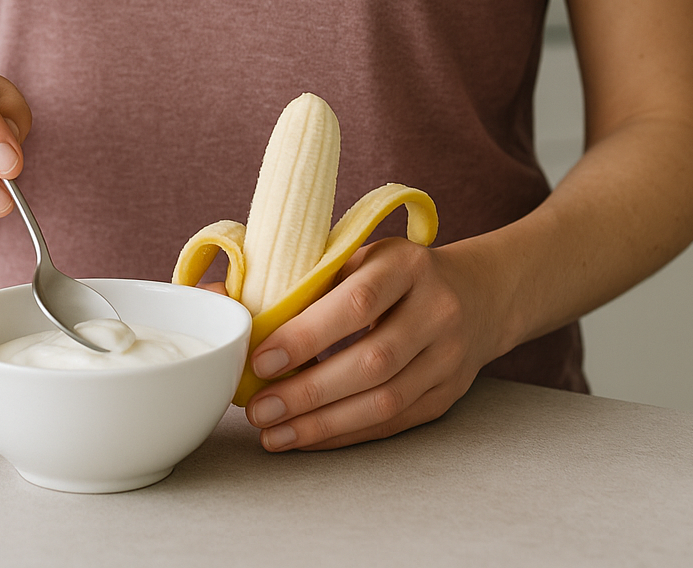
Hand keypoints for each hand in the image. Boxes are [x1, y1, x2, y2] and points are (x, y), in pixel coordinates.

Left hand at [242, 237, 499, 450]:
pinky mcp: (448, 393)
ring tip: (272, 432)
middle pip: (371, 361)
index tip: (261, 360)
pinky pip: (393, 424)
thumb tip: (213, 299)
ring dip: (322, 424)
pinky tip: (306, 437)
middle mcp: (436, 309)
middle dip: (308, 392)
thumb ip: (292, 276)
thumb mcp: (354, 256)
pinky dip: (344, 434)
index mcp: (406, 264)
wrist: (479, 293)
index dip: (306, 335)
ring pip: (384, 401)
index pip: (356, 303)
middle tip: (258, 408)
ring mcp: (449, 356)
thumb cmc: (393, 273)